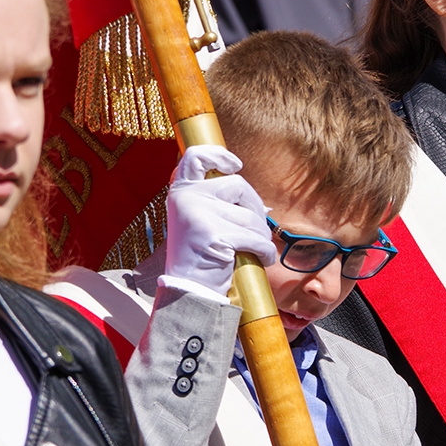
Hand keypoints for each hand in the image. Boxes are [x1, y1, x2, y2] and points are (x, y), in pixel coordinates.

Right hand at [164, 145, 276, 296]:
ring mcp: (200, 215)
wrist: (188, 290)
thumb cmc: (199, 256)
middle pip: (239, 185)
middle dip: (256, 207)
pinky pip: (254, 237)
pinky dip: (265, 250)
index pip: (196, 157)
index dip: (219, 155)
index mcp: (181, 191)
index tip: (235, 165)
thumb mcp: (200, 221)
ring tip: (256, 249)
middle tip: (257, 228)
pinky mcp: (215, 235)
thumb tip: (261, 204)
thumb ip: (219, 203)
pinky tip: (263, 259)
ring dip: (261, 234)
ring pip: (251, 215)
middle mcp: (188, 198)